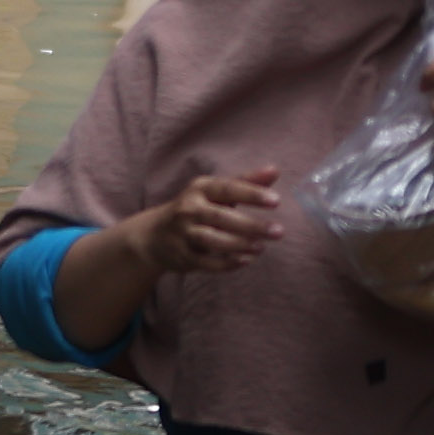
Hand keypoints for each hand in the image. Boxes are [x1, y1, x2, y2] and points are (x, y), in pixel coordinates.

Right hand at [134, 169, 279, 275]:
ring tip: (262, 247)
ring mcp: (183, 233)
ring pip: (213, 240)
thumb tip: (275, 170)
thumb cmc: (196, 208)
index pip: (228, 188)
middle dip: (251, 226)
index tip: (276, 201)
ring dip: (240, 245)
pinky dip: (227, 264)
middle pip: (222, 218)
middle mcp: (189, 209)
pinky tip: (246, 260)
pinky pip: (206, 262)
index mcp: (200, 188)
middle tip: (278, 231)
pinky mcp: (182, 256)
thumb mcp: (216, 191)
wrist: (154, 235)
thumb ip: (246, 182)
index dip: (252, 194)